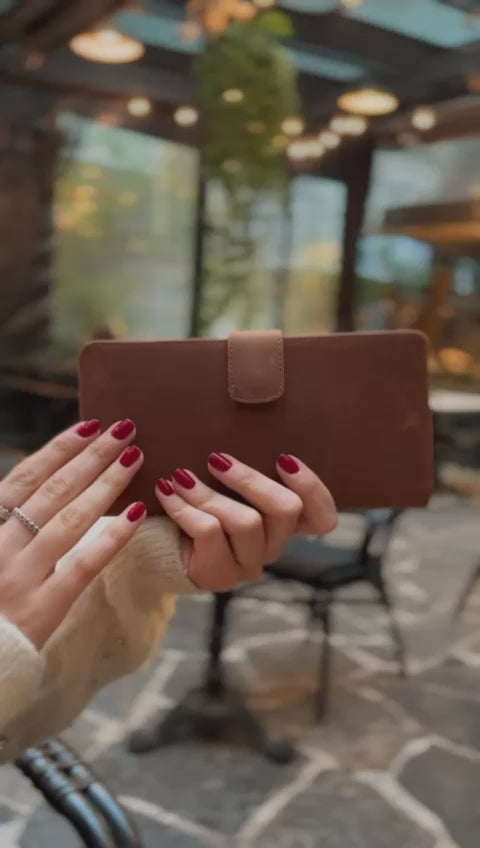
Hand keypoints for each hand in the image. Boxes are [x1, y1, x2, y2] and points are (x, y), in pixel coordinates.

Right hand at [0, 419, 145, 647]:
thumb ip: (8, 519)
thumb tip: (40, 482)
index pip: (26, 477)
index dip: (60, 448)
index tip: (91, 425)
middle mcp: (0, 545)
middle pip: (53, 490)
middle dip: (92, 456)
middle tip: (125, 429)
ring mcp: (20, 576)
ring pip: (70, 519)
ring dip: (106, 484)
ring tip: (134, 458)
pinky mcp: (42, 608)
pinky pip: (83, 564)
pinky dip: (111, 536)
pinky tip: (138, 513)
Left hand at [156, 453, 336, 590]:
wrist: (156, 547)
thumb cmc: (195, 505)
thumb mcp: (223, 483)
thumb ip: (241, 469)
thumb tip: (238, 430)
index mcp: (283, 524)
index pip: (323, 518)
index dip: (312, 488)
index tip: (282, 459)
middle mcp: (273, 547)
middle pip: (286, 509)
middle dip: (249, 479)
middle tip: (215, 458)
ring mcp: (248, 564)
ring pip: (246, 522)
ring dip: (208, 493)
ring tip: (180, 476)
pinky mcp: (219, 574)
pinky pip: (209, 532)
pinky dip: (184, 507)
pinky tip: (166, 491)